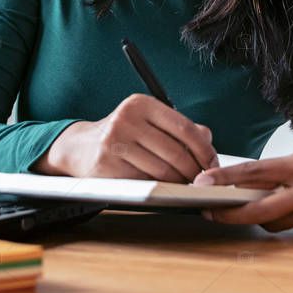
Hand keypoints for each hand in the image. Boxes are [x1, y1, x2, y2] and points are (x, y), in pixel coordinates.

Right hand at [32, 94, 217, 182]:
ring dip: (179, 182)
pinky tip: (163, 188)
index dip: (204, 149)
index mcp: (141, 104)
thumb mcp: (147, 122)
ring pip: (162, 170)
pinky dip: (160, 188)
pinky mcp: (107, 165)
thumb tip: (208, 139)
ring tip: (184, 185)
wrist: (80, 147)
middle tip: (201, 179)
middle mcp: (127, 119)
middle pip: (175, 151)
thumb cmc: (122, 135)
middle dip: (194, 170)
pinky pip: (145, 181)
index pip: (184, 127)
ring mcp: (114, 142)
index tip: (212, 163)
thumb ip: (178, 128)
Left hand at [194, 145, 292, 234]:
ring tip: (253, 206)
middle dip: (228, 213)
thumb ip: (288, 167)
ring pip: (274, 222)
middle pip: (256, 209)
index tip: (201, 183)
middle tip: (208, 211)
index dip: (223, 179)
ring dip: (261, 216)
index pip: (253, 172)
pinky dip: (290, 219)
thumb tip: (256, 178)